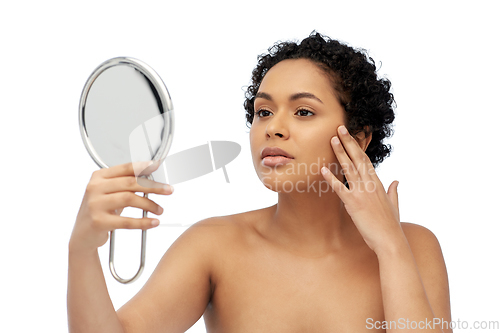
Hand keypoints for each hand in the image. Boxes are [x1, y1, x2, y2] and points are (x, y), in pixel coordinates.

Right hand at [69, 160, 173, 252]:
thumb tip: (152, 178)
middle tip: (168, 190)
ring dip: (149, 204)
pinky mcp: (98, 222)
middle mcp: (95, 188)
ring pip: (130, 199)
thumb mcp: (109, 193)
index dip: (143, 166)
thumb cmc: (100, 211)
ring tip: (160, 209)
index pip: (125, 168)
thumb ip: (126, 184)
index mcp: (98, 177)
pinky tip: (153, 222)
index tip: (157, 166)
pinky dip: (143, 222)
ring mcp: (95, 204)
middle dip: (153, 186)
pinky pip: (126, 221)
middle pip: (130, 183)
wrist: (82, 235)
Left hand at [320, 125, 402, 253]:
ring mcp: (362, 192)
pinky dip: (331, 178)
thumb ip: (394, 191)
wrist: (390, 240)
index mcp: (378, 184)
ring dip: (340, 153)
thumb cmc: (391, 225)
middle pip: (358, 158)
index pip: (366, 160)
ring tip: (332, 140)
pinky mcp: (353, 203)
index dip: (358, 147)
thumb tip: (396, 181)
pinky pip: (340, 188)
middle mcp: (370, 184)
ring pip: (349, 168)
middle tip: (340, 128)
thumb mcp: (394, 205)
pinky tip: (323, 169)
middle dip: (348, 142)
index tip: (352, 136)